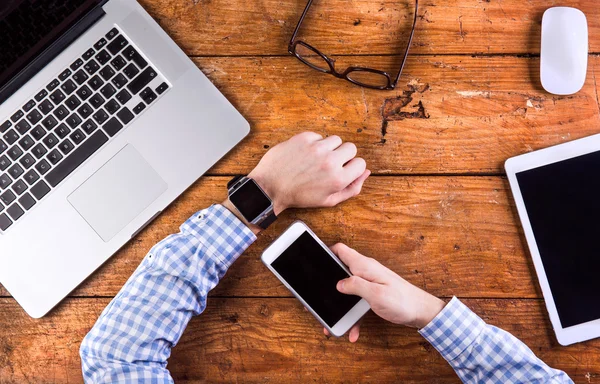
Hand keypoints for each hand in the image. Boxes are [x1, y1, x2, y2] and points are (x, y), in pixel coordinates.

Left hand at [248, 132, 369, 214]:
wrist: (270, 187)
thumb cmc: (298, 196)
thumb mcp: (328, 200)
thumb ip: (351, 188)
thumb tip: (365, 173)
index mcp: (338, 178)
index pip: (361, 163)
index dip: (352, 167)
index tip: (342, 170)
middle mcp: (330, 161)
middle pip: (351, 148)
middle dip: (343, 155)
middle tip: (329, 164)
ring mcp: (316, 148)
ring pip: (335, 140)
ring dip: (329, 148)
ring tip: (316, 159)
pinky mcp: (304, 138)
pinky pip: (318, 136)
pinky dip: (314, 143)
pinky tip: (305, 154)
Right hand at [324, 244, 445, 341]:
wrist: (421, 311)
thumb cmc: (402, 300)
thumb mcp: (376, 293)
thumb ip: (355, 285)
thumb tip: (338, 283)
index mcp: (364, 266)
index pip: (340, 250)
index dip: (325, 253)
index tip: (313, 262)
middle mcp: (365, 271)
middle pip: (339, 272)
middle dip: (327, 286)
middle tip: (316, 299)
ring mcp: (369, 282)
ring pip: (346, 291)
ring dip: (340, 306)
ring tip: (332, 322)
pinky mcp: (372, 294)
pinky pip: (357, 303)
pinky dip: (353, 317)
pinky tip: (353, 331)